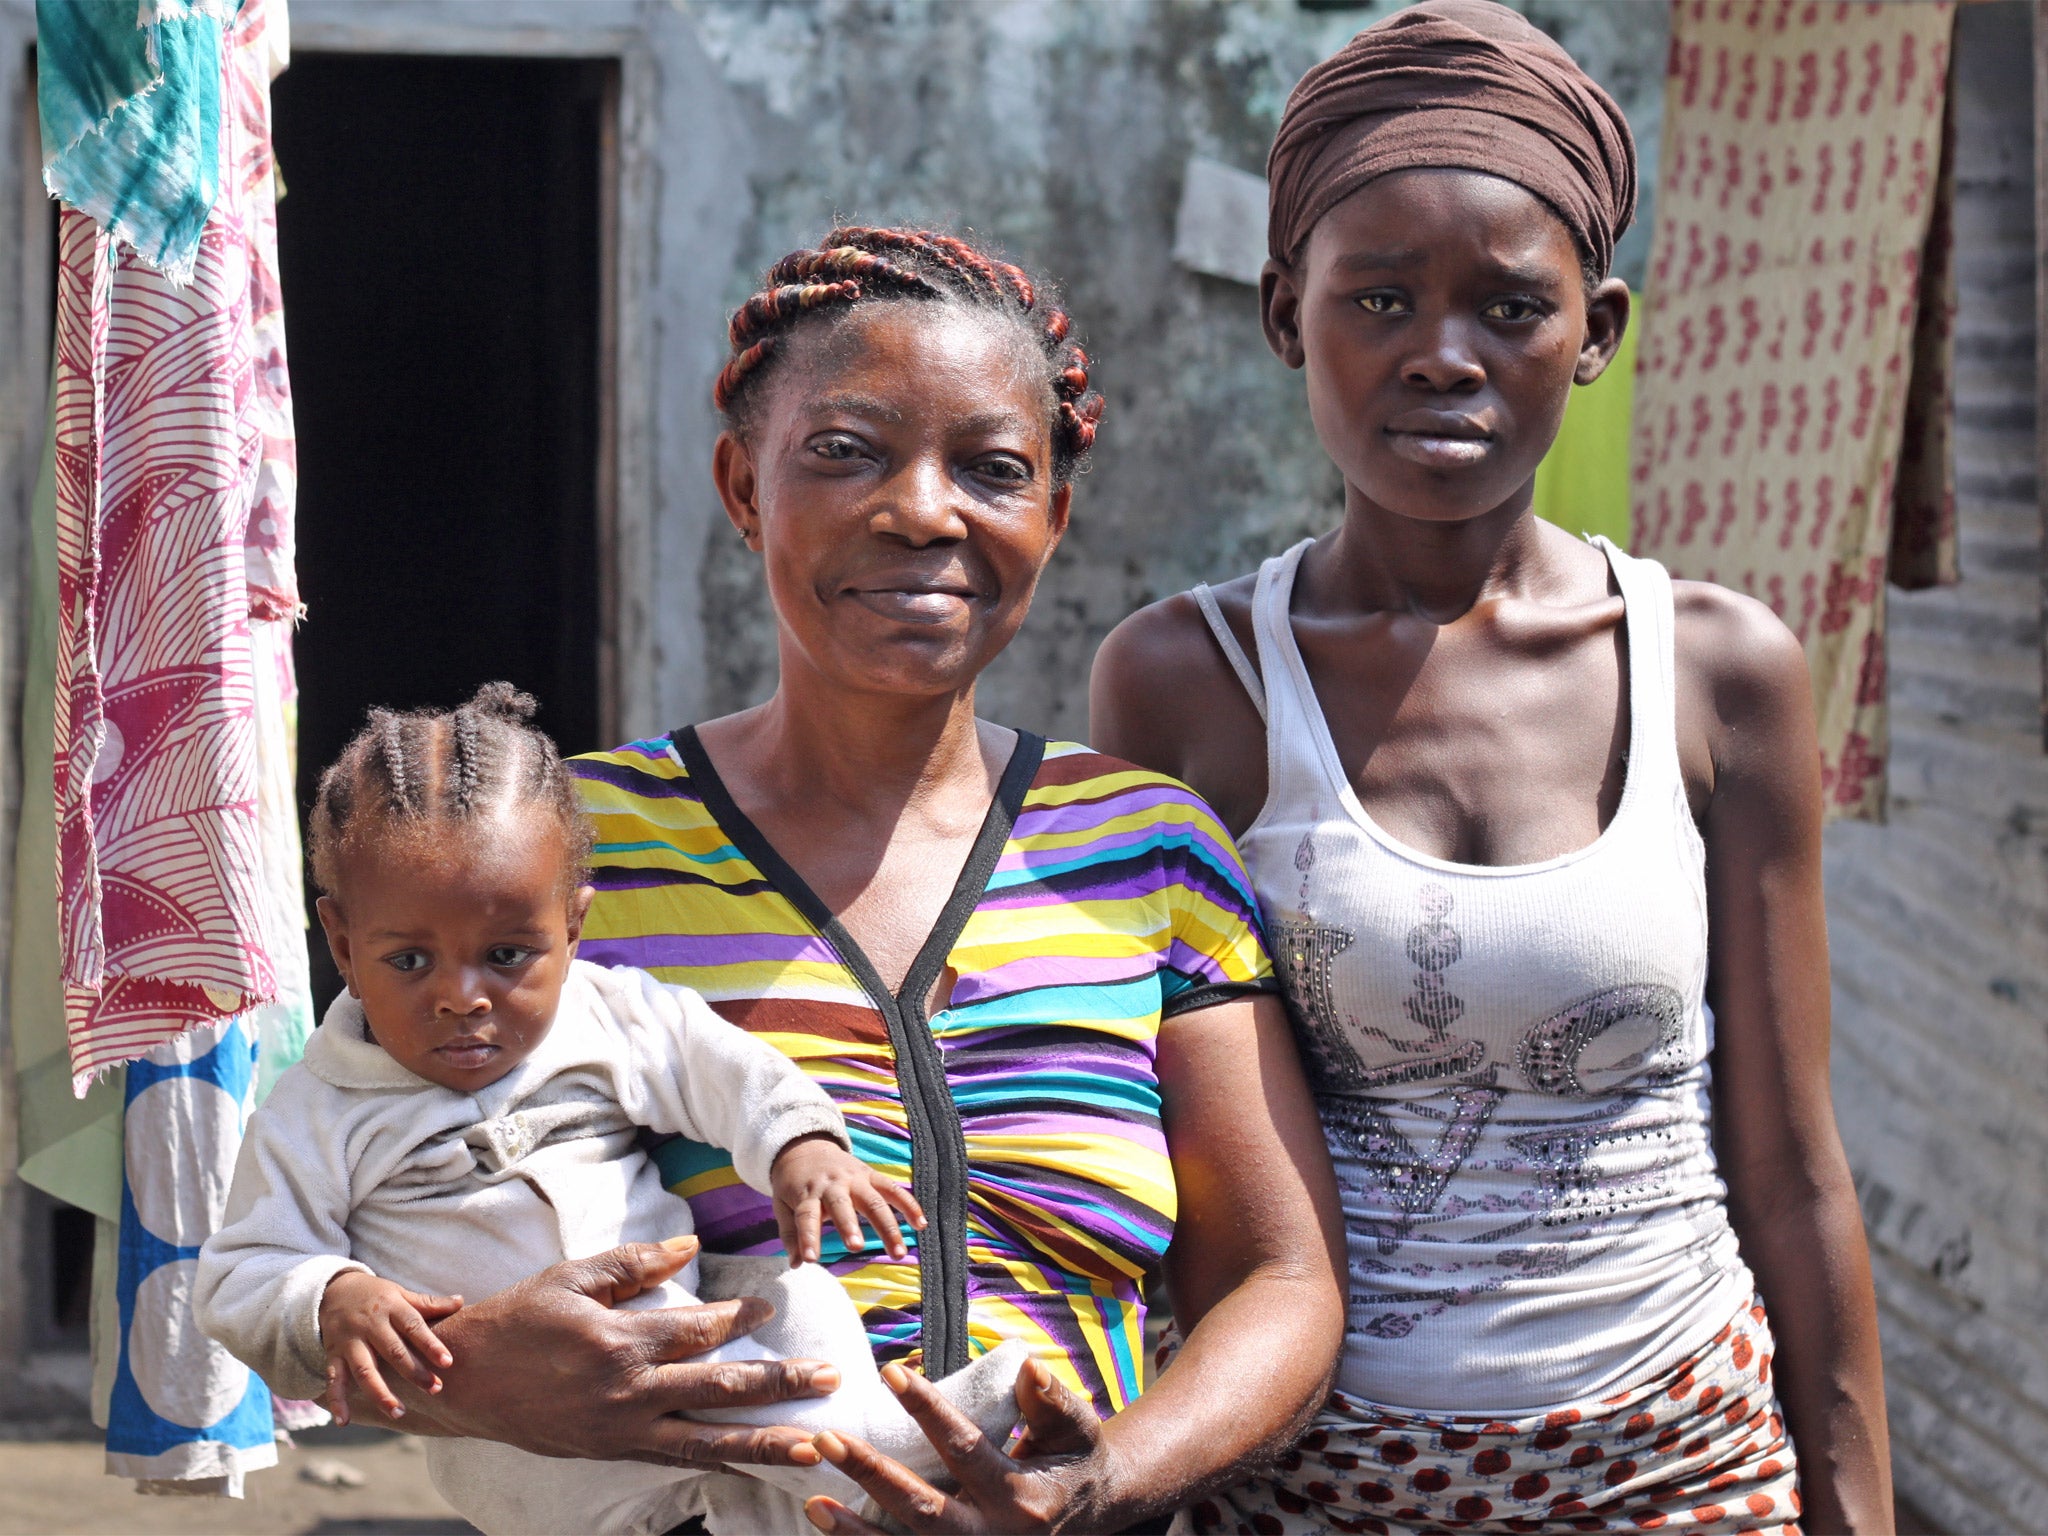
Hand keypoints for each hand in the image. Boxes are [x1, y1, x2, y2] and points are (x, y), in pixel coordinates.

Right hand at [319, 1271, 461, 1425]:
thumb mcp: (401, 1293)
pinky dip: (336, 1401)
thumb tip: (461, 1301)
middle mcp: (370, 1325)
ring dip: (380, 1393)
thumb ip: (428, 1303)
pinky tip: (343, 1421)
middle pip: (392, 1351)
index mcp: (391, 1307)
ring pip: (364, 1370)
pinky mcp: (333, 1355)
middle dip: (413, 1372)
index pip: (413, 1326)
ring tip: (398, 1413)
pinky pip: (333, 1380)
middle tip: (435, 1389)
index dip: (430, 1344)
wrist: (332, 1291)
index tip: (448, 1362)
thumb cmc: (377, 1296)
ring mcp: (350, 1342)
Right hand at [342, 1236, 838, 1468]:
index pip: (699, 1327)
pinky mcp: (614, 1453)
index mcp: (620, 1340)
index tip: (774, 1303)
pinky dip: (720, 1463)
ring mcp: (623, 1430)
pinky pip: (678, 1460)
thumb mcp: (573, 1277)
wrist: (465, 1382)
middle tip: (830, 1378)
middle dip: (781, 1383)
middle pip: (721, 1387)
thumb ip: (635, 1263)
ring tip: (815, 1445)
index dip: (741, 1314)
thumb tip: (689, 1246)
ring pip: (708, 1439)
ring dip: (766, 1442)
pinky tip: (755, 1465)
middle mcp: (629, 1390)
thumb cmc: (520, 1319)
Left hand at [771, 1134, 925, 1264]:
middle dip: (849, 1225)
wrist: (806, 1147)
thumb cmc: (794, 1184)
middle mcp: (832, 1184)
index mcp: (807, 1193)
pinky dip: (909, 1205)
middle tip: (855, 1247)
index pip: (806, 1217)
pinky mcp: (871, 1175)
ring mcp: (855, 1178)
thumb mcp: (783, 1205)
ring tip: (898, 1252)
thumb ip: (791, 1234)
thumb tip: (797, 1264)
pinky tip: (921, 1225)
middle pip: (842, 1205)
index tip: (810, 1259)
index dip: (808, 1238)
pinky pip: (893, 1190)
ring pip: (874, 1201)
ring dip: (888, 1226)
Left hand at [802, 1358, 1110, 1534]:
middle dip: (871, 1474)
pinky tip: (832, 1532)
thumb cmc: (1075, 1462)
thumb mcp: (1075, 1430)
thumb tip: (1029, 1366)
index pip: (963, 1448)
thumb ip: (1051, 1402)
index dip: (926, 1409)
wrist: (1091, 1518)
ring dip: (856, 1531)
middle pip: (923, 1509)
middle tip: (826, 1439)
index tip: (890, 1372)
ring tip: (814, 1501)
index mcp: (1021, 1495)